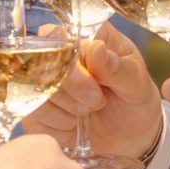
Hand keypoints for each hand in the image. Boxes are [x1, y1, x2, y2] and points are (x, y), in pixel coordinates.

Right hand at [22, 29, 164, 168]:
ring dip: (66, 111)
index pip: (56, 37)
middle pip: (41, 67)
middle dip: (72, 92)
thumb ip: (116, 67)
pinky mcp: (33, 108)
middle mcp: (56, 53)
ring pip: (36, 94)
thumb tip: (96, 48)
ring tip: (88, 112)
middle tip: (99, 101)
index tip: (96, 83)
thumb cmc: (133, 97)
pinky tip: (74, 125)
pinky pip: (34, 117)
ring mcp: (41, 81)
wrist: (130, 133)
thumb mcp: (136, 82)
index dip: (71, 66)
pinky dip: (58, 126)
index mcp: (83, 35)